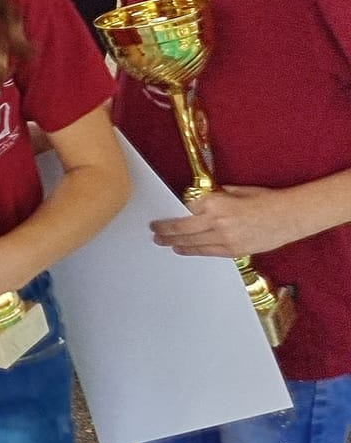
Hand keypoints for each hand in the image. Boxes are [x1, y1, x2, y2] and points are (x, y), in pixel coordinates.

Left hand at [152, 184, 310, 257]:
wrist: (290, 216)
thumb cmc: (266, 200)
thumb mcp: (236, 191)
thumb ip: (216, 196)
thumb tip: (200, 201)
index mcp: (215, 202)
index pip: (188, 206)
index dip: (181, 209)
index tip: (169, 210)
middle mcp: (216, 221)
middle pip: (182, 228)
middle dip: (165, 230)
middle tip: (153, 230)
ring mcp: (224, 238)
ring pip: (191, 243)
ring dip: (173, 242)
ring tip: (161, 241)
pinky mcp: (233, 250)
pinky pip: (206, 252)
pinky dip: (192, 251)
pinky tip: (181, 250)